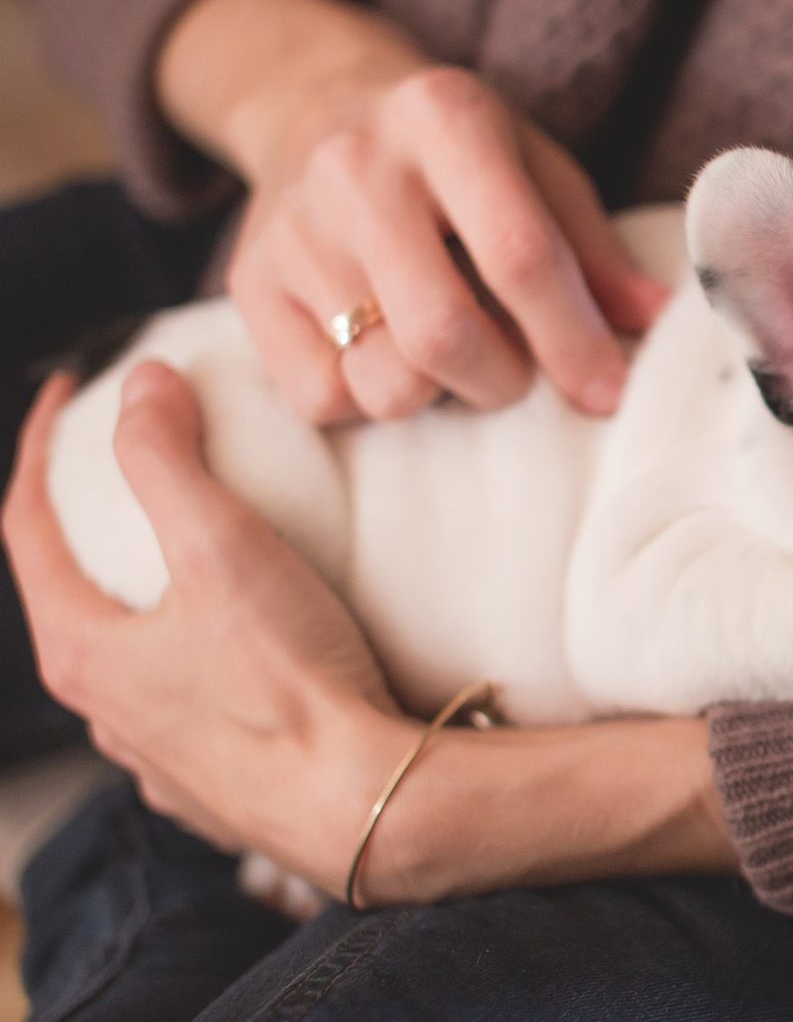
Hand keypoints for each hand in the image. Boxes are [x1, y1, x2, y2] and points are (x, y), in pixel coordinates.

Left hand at [3, 366, 733, 902]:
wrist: (363, 802)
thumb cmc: (288, 681)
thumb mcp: (222, 548)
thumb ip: (169, 459)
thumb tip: (142, 385)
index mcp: (84, 651)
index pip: (26, 528)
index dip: (42, 449)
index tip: (70, 394)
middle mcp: (106, 713)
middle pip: (72, 597)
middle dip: (92, 527)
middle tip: (132, 474)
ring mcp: (159, 758)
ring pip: (130, 660)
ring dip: (144, 601)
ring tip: (192, 563)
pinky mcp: (216, 787)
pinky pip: (185, 709)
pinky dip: (194, 661)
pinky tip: (238, 653)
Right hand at [159, 0, 666, 423]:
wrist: (314, 106)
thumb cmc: (452, 153)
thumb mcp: (535, 168)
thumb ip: (592, 250)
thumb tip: (657, 323)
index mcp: (444, 120)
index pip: (518, 255)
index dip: (572, 339)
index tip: (607, 391)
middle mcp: (356, 169)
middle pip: (443, 335)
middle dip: (503, 380)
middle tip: (516, 371)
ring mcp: (292, 231)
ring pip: (384, 382)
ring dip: (438, 394)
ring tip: (447, 353)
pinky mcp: (249, 287)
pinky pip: (323, 399)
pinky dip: (369, 398)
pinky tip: (383, 351)